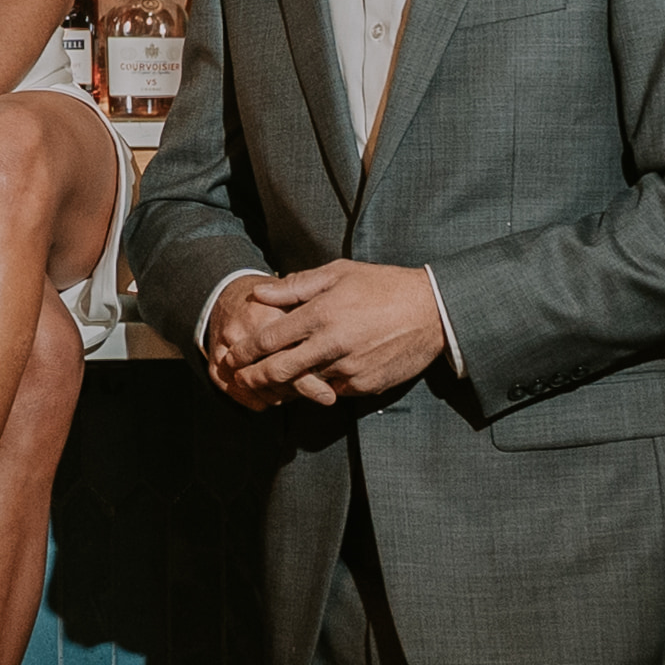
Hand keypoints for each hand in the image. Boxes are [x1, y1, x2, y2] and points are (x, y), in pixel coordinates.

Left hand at [205, 259, 444, 410]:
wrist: (433, 311)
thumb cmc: (383, 286)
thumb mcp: (339, 273)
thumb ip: (296, 286)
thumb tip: (260, 292)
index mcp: (322, 313)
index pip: (270, 339)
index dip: (245, 351)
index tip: (231, 356)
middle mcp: (332, 344)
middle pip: (279, 370)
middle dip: (253, 378)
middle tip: (238, 380)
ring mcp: (349, 368)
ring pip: (304, 384)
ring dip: (284, 386)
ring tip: (268, 385)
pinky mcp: (365, 385)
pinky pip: (333, 390)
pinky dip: (320, 387)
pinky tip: (312, 381)